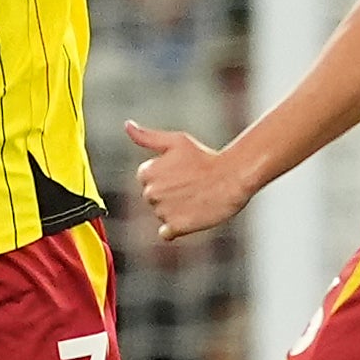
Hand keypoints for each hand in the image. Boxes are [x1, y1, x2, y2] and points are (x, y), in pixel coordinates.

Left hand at [126, 119, 251, 241]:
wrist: (231, 177)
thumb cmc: (205, 157)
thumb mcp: (176, 141)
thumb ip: (148, 137)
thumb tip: (128, 126)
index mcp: (147, 173)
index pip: (146, 179)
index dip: (165, 175)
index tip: (181, 172)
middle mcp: (150, 194)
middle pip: (153, 198)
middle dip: (168, 193)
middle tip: (190, 185)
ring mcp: (162, 212)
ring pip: (161, 214)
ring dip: (174, 209)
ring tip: (194, 197)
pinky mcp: (176, 227)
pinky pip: (166, 233)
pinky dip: (176, 227)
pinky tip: (190, 215)